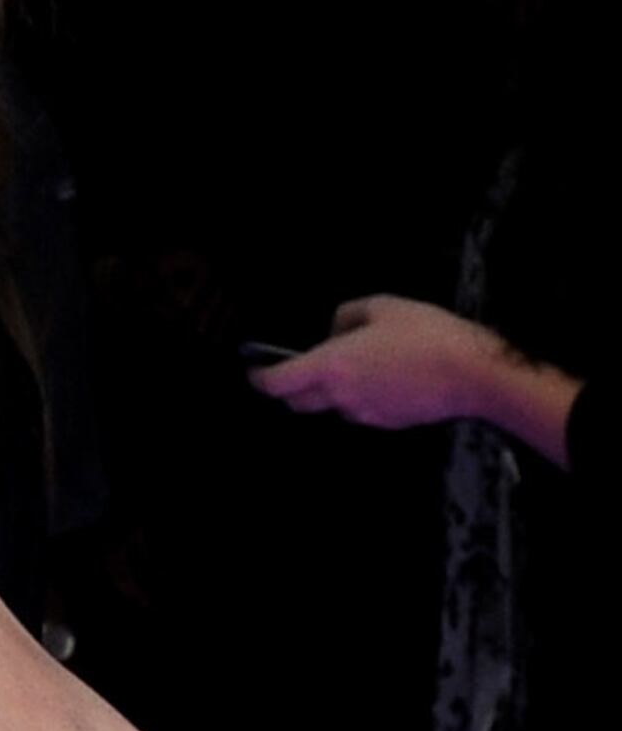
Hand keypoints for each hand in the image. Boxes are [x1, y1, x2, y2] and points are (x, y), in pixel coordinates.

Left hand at [253, 296, 518, 435]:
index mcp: (331, 367)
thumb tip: (337, 331)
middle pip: (298, 402)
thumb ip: (348, 315)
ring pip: (333, 406)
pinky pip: (362, 410)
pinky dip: (362, 396)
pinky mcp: (388, 423)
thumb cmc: (427, 334)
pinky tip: (388, 376)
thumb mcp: (383, 306)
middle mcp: (341, 397)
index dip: (260, 378)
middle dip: (292, 387)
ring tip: (361, 363)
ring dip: (332, 390)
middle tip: (302, 367)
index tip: (255, 370)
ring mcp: (364, 415)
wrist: (474, 374)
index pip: (277, 384)